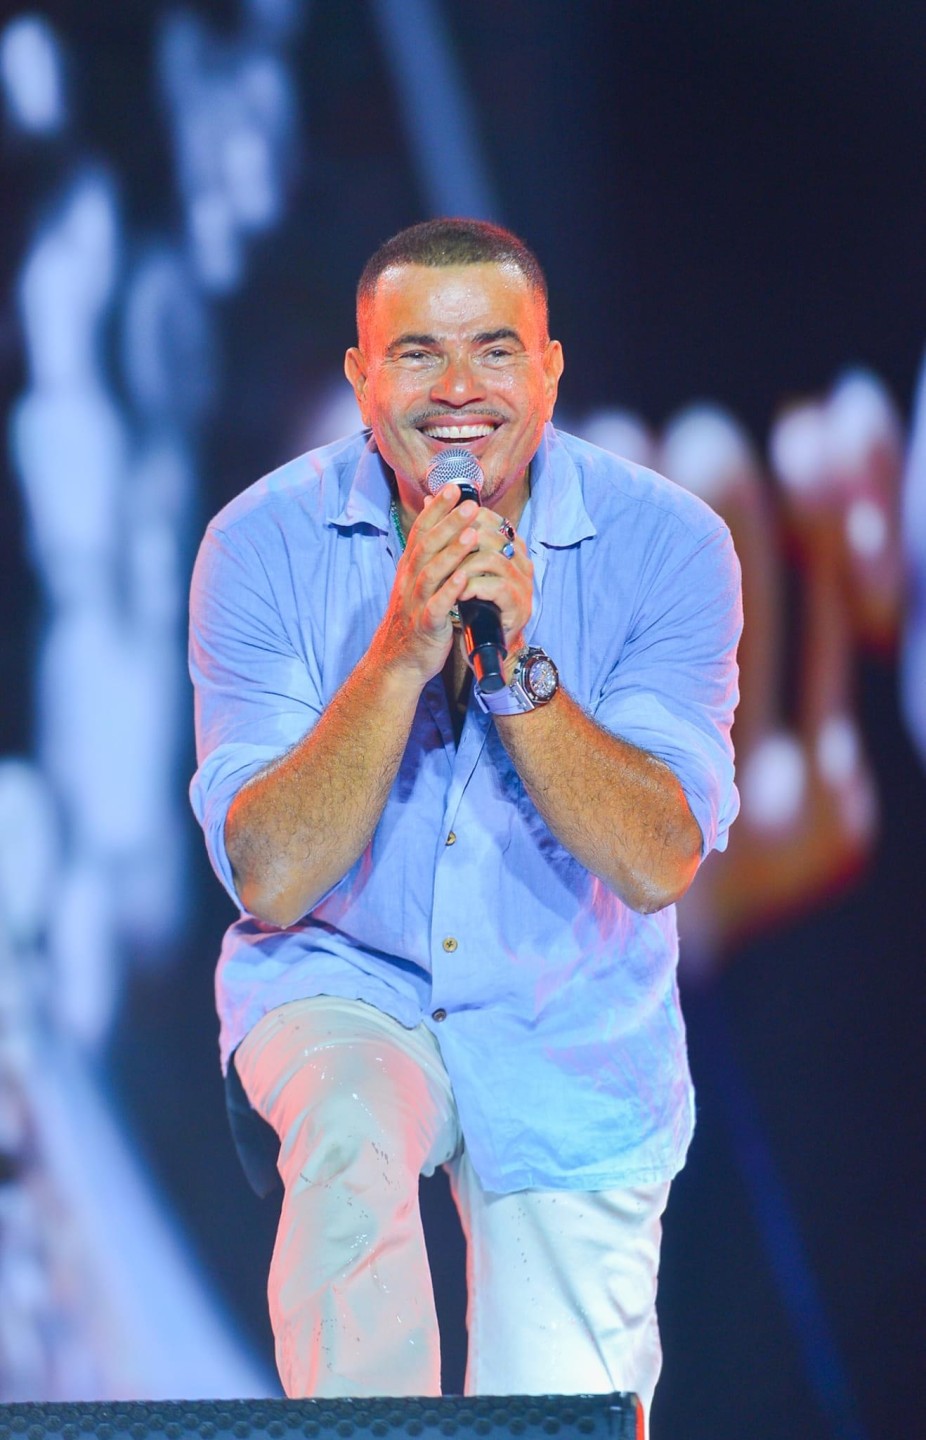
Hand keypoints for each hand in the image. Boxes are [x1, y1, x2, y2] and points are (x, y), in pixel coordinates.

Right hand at [371, 483, 484, 687]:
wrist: (398, 661)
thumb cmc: (415, 618)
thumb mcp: (419, 582)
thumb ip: (428, 551)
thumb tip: (435, 514)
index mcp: (409, 568)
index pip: (421, 531)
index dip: (437, 509)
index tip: (454, 487)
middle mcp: (409, 581)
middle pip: (427, 546)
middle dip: (449, 523)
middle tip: (469, 503)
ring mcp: (415, 603)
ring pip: (432, 572)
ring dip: (452, 551)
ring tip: (472, 533)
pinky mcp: (425, 626)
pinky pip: (437, 605)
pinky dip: (449, 590)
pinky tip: (463, 578)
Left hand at [451, 503, 533, 665]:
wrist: (480, 644)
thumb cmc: (469, 601)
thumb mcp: (459, 563)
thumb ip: (451, 533)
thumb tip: (430, 499)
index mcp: (511, 547)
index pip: (490, 519)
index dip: (465, 517)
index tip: (441, 524)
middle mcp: (522, 562)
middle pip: (491, 536)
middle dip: (461, 540)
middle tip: (439, 550)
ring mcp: (523, 585)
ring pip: (492, 560)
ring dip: (464, 565)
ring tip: (447, 574)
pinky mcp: (519, 606)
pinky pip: (497, 588)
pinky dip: (474, 587)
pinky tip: (460, 592)